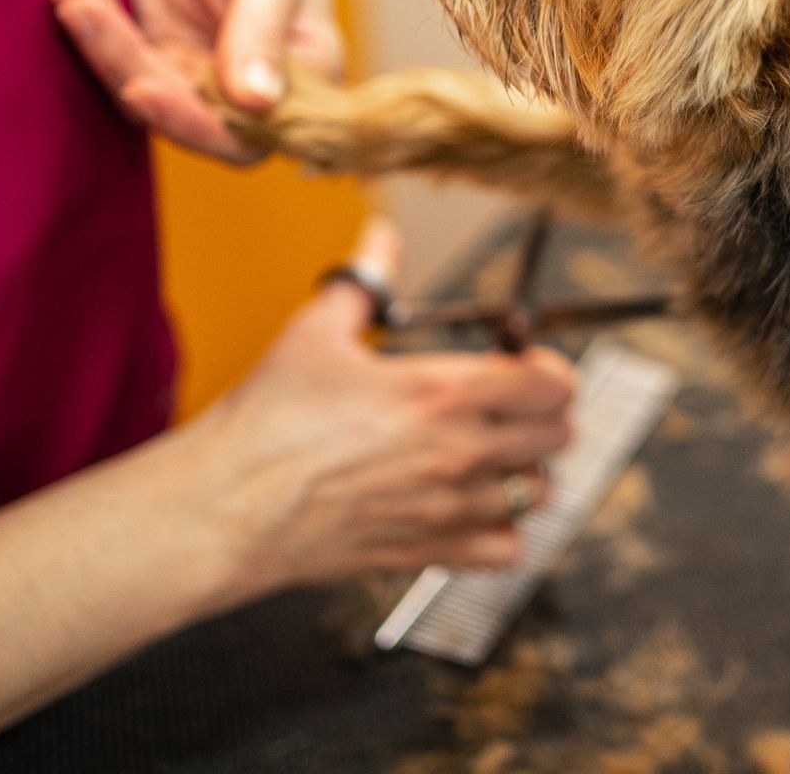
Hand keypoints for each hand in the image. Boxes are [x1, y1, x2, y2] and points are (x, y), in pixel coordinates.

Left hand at [50, 0, 341, 159]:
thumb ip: (259, 30)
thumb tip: (259, 103)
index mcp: (308, 70)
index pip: (263, 130)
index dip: (206, 126)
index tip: (146, 89)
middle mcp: (256, 87)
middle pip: (194, 120)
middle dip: (134, 75)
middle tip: (90, 22)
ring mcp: (204, 75)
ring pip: (146, 91)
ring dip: (103, 44)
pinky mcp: (157, 56)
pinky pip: (116, 61)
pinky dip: (89, 26)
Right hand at [178, 220, 576, 594]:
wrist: (229, 506)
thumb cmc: (266, 424)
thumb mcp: (315, 332)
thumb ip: (363, 281)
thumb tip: (381, 238)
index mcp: (441, 392)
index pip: (552, 383)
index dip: (547, 368)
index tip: (524, 363)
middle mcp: (459, 452)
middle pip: (560, 435)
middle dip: (544, 415)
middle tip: (513, 406)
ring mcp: (450, 507)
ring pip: (542, 492)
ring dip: (529, 471)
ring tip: (497, 456)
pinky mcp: (430, 551)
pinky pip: (508, 550)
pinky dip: (506, 531)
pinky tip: (479, 509)